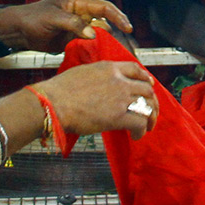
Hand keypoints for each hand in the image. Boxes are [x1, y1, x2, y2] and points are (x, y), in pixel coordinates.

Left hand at [0, 0, 132, 52]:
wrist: (18, 31)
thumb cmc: (33, 18)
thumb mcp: (53, 18)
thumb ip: (73, 24)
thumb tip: (93, 33)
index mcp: (79, 4)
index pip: (104, 8)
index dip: (118, 16)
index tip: (127, 28)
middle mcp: (83, 15)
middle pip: (107, 23)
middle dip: (119, 34)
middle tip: (131, 47)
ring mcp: (79, 29)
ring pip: (100, 36)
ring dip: (109, 45)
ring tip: (121, 56)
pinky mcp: (75, 41)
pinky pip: (90, 46)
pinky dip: (97, 52)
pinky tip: (104, 61)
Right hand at [35, 60, 157, 138]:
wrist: (52, 103)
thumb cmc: (60, 90)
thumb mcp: (83, 72)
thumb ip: (98, 75)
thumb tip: (100, 83)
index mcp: (110, 68)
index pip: (136, 69)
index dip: (146, 78)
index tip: (149, 85)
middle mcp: (119, 81)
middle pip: (146, 89)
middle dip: (152, 101)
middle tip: (152, 111)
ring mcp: (120, 98)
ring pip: (147, 105)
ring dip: (150, 117)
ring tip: (148, 126)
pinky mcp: (118, 117)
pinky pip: (140, 122)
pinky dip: (141, 130)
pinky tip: (136, 136)